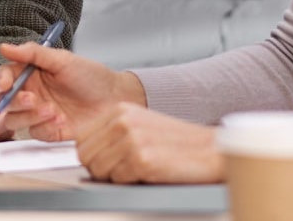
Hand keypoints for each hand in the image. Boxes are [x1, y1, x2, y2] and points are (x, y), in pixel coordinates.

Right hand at [0, 39, 144, 140]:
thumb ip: (33, 53)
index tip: (6, 84)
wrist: (115, 100)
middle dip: (15, 100)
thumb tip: (5, 47)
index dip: (2, 79)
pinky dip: (44, 127)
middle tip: (31, 99)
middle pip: (6, 100)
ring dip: (29, 115)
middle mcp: (32, 93)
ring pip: (14, 119)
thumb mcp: (63, 60)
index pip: (6, 75)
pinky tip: (60, 120)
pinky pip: (34, 132)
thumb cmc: (92, 77)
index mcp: (32, 73)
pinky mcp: (48, 130)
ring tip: (51, 110)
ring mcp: (38, 113)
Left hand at [74, 104, 224, 184]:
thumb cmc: (178, 143)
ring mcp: (131, 139)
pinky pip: (117, 180)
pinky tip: (147, 174)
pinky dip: (129, 182)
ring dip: (114, 177)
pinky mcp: (142, 160)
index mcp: (120, 110)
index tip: (104, 160)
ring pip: (98, 170)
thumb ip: (113, 132)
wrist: (212, 150)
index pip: (81, 138)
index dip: (91, 154)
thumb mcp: (141, 125)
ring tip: (136, 171)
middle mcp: (123, 121)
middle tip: (121, 170)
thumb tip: (87, 151)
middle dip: (99, 168)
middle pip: (85, 155)